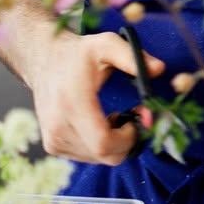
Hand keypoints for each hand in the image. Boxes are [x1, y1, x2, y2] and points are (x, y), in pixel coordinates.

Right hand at [27, 30, 165, 165]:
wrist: (43, 59)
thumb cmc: (79, 53)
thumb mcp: (107, 45)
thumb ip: (133, 58)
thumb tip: (160, 69)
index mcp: (72, 103)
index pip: (103, 143)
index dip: (127, 139)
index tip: (136, 119)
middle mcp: (59, 126)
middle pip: (105, 155)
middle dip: (126, 141)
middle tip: (130, 118)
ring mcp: (54, 139)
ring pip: (98, 159)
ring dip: (113, 143)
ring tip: (112, 116)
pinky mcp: (53, 145)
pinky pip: (87, 156)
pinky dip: (99, 145)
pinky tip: (97, 122)